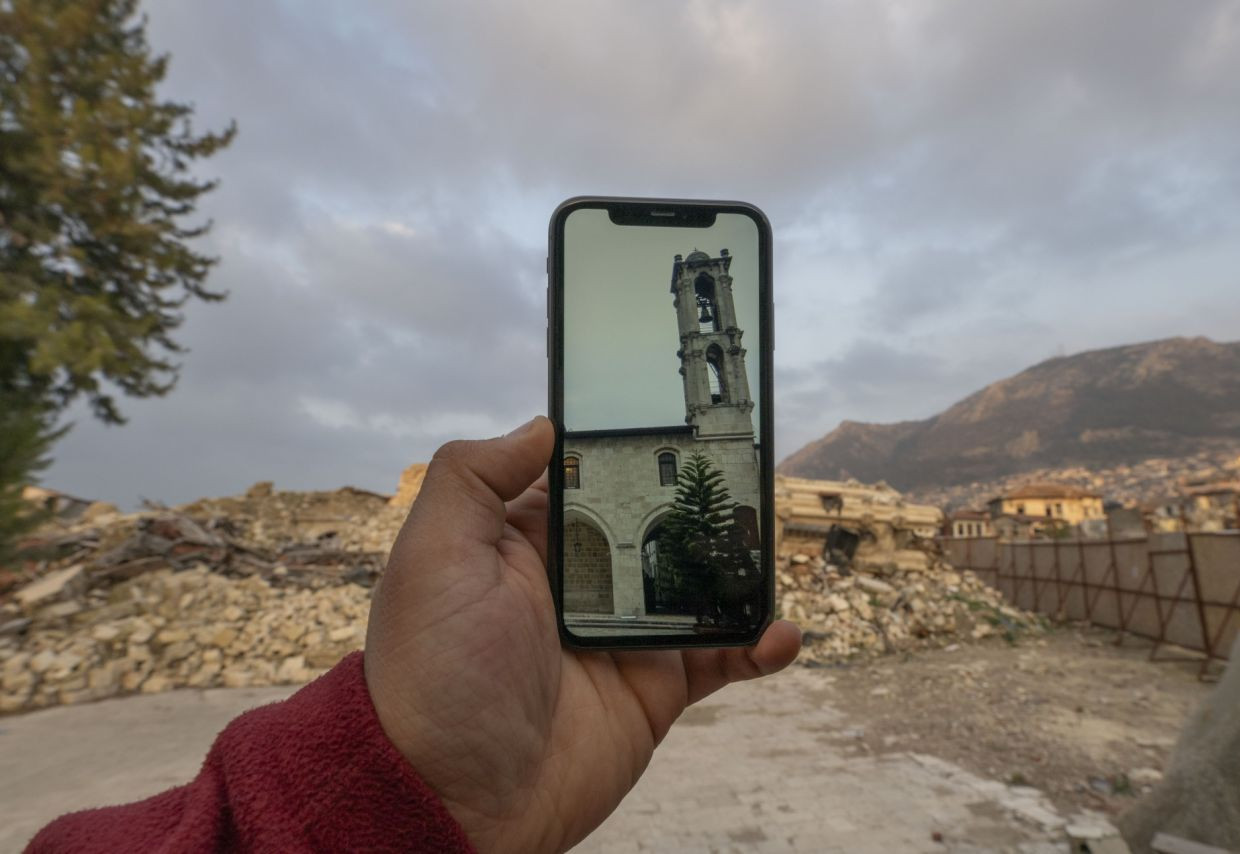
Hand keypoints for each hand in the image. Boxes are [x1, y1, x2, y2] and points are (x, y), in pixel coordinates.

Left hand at [363, 416, 801, 852]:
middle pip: (654, 523)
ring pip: (695, 584)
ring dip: (736, 564)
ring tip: (769, 540)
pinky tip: (781, 631)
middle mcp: (578, 582)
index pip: (586, 477)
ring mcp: (623, 635)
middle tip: (745, 468)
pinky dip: (755, 644)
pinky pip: (718, 658)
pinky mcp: (654, 689)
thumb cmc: (433, 676)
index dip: (624, 447)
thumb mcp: (433, 559)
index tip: (673, 413)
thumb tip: (543, 426)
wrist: (458, 802)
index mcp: (524, 542)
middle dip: (696, 498)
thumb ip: (475, 478)